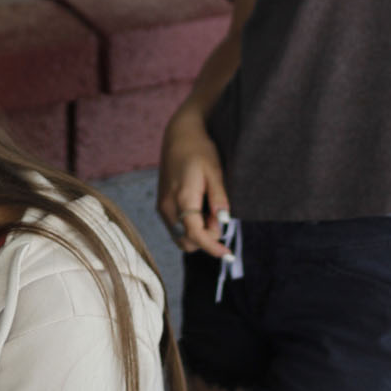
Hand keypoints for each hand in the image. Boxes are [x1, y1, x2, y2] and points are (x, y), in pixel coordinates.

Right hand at [158, 99, 231, 258]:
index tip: (228, 254)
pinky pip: (176, 228)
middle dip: (206, 238)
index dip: (213, 248)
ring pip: (180, 237)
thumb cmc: (200, 150)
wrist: (178, 135)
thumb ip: (219, 199)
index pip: (196, 235)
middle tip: (218, 216)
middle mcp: (168, 206)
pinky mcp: (162, 205)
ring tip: (209, 210)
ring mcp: (162, 206)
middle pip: (187, 242)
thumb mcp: (215, 171)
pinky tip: (200, 208)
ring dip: (197, 234)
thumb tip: (223, 223)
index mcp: (182, 198)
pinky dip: (189, 227)